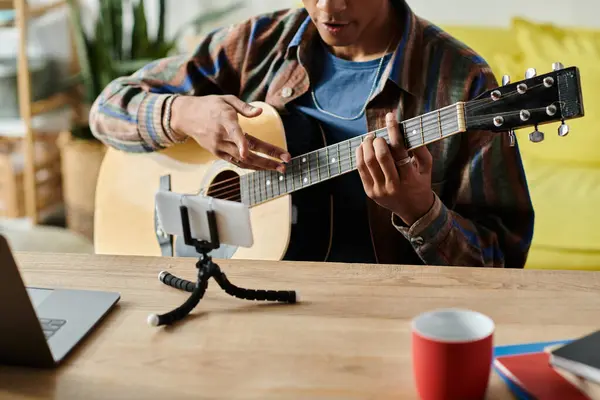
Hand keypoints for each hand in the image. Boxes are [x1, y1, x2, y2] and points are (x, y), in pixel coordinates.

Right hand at [170, 95, 290, 171]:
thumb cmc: (210, 105)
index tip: (247, 152)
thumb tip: (260, 112)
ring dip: (262, 166)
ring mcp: (219, 147)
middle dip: (267, 159)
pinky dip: (251, 166)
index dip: (241, 143)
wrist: (186, 117)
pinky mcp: (217, 153)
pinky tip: (264, 167)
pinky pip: (236, 162)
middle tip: (284, 163)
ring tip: (279, 168)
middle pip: (245, 151)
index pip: (234, 133)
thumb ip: (244, 107)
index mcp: (224, 120)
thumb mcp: (227, 99)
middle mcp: (221, 136)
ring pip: (242, 161)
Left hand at [356, 112, 434, 225]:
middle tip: (377, 134)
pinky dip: (360, 155)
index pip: (399, 150)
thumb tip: (409, 129)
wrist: (413, 210)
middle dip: (377, 140)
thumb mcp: (427, 167)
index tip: (390, 117)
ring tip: (369, 139)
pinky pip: (361, 170)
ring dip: (366, 146)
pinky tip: (364, 148)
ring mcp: (379, 190)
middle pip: (380, 156)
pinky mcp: (369, 192)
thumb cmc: (420, 183)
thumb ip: (420, 149)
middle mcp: (393, 186)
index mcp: (409, 179)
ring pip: (367, 162)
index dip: (393, 131)